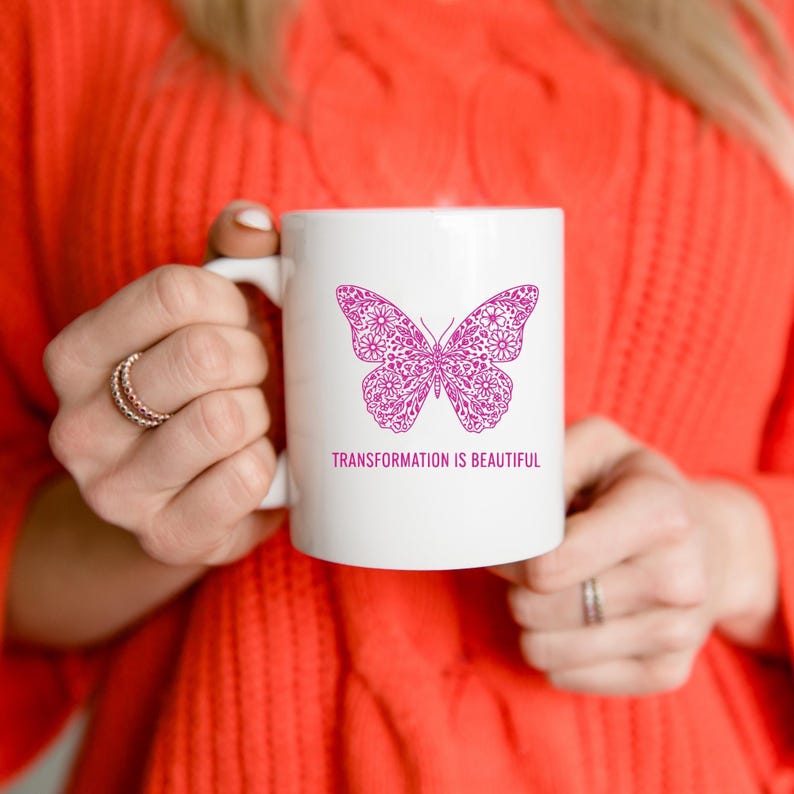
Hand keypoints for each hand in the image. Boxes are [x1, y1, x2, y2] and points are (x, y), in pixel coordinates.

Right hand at [45, 201, 285, 566]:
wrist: (193, 494)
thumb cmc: (207, 389)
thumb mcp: (209, 318)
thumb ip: (230, 259)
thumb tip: (251, 222)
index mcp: (78, 355)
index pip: (175, 292)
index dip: (233, 302)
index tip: (241, 323)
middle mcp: (79, 425)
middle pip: (203, 354)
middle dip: (252, 359)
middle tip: (252, 376)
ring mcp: (115, 490)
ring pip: (223, 417)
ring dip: (260, 412)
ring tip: (251, 420)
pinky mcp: (166, 536)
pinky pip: (243, 479)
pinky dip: (267, 464)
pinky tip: (254, 465)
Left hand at [491, 416, 780, 695]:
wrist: (714, 543)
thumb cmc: (637, 487)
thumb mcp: (600, 446)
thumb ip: (550, 459)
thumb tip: (505, 501)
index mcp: (660, 515)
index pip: (549, 565)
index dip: (512, 553)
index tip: (515, 537)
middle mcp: (678, 580)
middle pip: (538, 609)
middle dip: (516, 585)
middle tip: (532, 561)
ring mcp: (678, 634)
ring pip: (544, 650)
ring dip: (532, 620)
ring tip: (555, 587)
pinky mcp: (667, 673)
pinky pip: (565, 677)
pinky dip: (556, 649)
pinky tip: (579, 616)